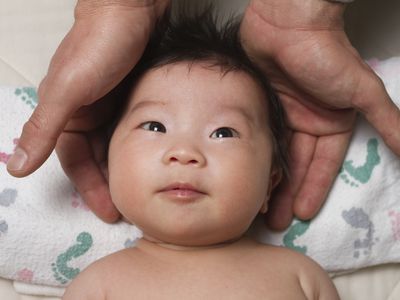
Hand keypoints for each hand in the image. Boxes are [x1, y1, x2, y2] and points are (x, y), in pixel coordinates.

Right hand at [7, 0, 169, 221]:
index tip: (108, 209)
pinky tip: (148, 159)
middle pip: (95, 157)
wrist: (131, 10)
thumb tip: (17, 168)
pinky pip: (128, 130)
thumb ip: (45, 128)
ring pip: (113, 145)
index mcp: (65, 114)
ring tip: (140, 189)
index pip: (75, 160)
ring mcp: (108, 104)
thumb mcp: (69, 90)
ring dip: (123, 167)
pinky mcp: (128, 96)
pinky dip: (135, 146)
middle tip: (128, 207)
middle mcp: (85, 112)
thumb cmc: (99, 46)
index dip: (89, 186)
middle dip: (108, 182)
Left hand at [241, 0, 399, 229]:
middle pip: (296, 165)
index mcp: (330, 123)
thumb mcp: (363, 93)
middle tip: (275, 221)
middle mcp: (307, 122)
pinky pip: (260, 137)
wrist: (289, 24)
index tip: (302, 214)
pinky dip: (257, 156)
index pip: (321, 165)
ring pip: (277, 155)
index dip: (313, 189)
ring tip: (258, 205)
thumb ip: (388, 121)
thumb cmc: (327, 55)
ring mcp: (283, 115)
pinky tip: (248, 173)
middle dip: (288, 193)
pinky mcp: (263, 106)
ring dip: (270, 179)